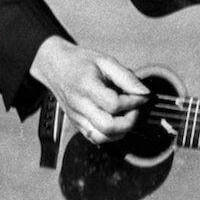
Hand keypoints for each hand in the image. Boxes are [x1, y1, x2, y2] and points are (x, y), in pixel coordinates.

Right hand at [29, 36, 148, 144]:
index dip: (133, 102)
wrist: (55, 66)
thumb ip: (126, 77)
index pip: (114, 104)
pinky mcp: (75, 124)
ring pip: (102, 138)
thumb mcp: (105, 61)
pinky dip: (110, 135)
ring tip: (125, 116)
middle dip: (129, 121)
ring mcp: (76, 116)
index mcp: (86, 85)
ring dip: (120, 132)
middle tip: (134, 109)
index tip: (141, 96)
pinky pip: (95, 138)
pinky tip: (115, 122)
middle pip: (108, 126)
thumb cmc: (80, 62)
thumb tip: (144, 93)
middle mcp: (79, 104)